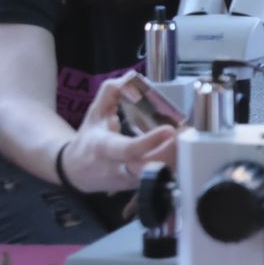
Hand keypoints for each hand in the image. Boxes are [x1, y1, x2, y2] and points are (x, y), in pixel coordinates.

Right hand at [60, 73, 177, 192]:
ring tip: (188, 139)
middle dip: (170, 152)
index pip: (128, 149)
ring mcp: (128, 181)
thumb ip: (111, 91)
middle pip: (147, 167)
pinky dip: (172, 164)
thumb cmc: (89, 137)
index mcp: (103, 147)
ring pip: (156, 175)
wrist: (76, 171)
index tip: (169, 130)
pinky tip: (182, 149)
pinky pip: (158, 178)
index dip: (149, 142)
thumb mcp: (95, 111)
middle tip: (187, 134)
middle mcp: (116, 168)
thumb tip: (133, 77)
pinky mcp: (137, 187)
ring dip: (175, 158)